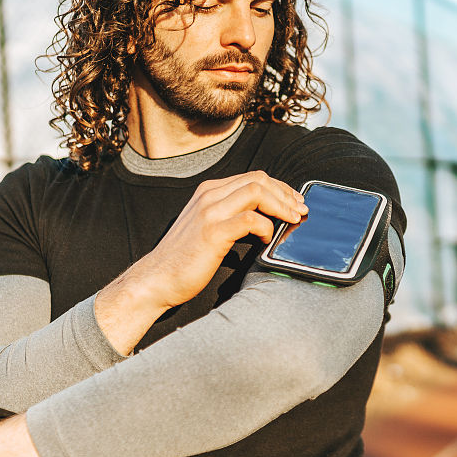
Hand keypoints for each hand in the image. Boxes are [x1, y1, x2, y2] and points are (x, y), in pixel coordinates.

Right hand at [100, 171, 306, 315]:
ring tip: (291, 220)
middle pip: (258, 179)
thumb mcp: (206, 227)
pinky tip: (266, 238)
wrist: (157, 279)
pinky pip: (250, 218)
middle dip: (285, 193)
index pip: (252, 177)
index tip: (294, 201)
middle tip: (300, 210)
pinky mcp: (212, 232)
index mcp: (208, 192)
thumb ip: (229, 216)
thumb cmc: (183, 259)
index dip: (279, 187)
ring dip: (281, 205)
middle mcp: (208, 196)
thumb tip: (262, 217)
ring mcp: (209, 212)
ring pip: (257, 191)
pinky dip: (265, 226)